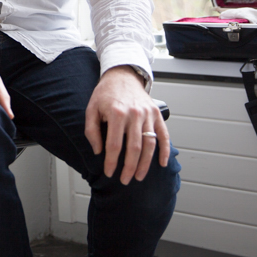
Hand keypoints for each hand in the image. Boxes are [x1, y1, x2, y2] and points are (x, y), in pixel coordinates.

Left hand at [84, 65, 168, 183]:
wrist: (122, 76)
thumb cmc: (105, 93)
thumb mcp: (91, 109)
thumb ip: (91, 131)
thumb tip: (98, 150)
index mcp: (117, 113)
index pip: (114, 145)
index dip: (112, 162)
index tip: (109, 173)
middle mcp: (134, 114)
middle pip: (134, 148)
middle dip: (129, 167)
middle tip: (125, 180)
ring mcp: (147, 114)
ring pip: (150, 144)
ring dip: (146, 163)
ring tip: (139, 176)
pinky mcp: (156, 114)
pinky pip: (163, 135)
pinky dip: (164, 150)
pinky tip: (162, 163)